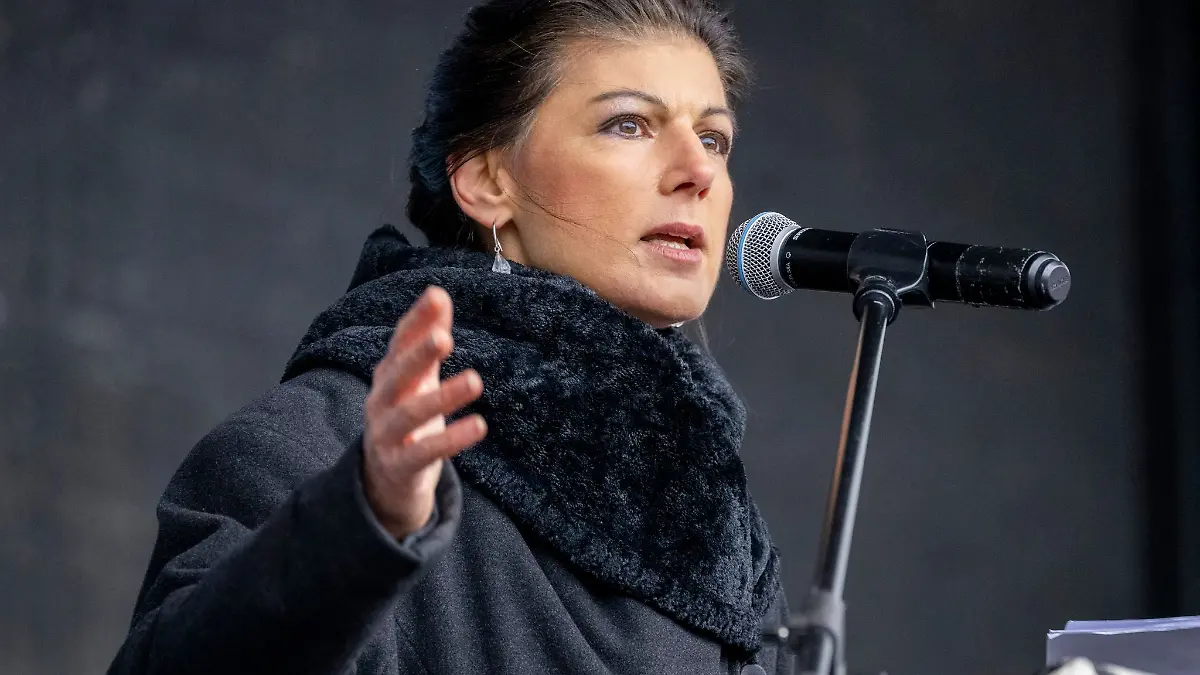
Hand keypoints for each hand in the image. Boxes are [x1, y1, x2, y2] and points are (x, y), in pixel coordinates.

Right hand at [362, 286, 485, 539]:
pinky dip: (451, 440)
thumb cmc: (406, 416)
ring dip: (442, 397)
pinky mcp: (400, 465)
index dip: (417, 320)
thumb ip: (428, 338)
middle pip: (396, 375)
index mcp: (388, 375)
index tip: (436, 297)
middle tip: (444, 337)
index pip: (399, 342)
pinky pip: (424, 452)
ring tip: (475, 381)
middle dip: (417, 355)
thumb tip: (438, 292)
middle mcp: (381, 401)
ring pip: (410, 414)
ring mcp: (386, 434)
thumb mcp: (418, 377)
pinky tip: (479, 425)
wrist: (383, 480)